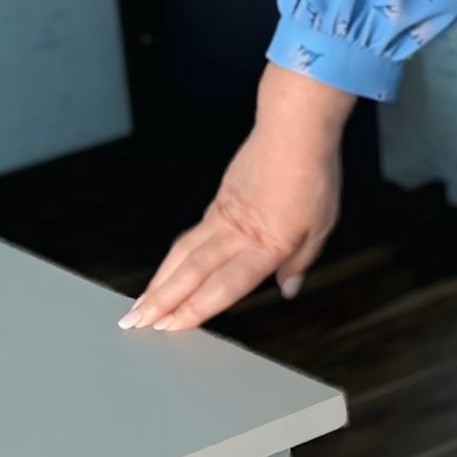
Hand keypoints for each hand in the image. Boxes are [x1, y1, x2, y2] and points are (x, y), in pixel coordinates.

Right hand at [121, 64, 353, 332]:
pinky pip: (191, 235)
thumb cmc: (314, 173)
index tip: (170, 328)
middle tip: (134, 324)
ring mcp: (222, 216)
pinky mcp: (218, 202)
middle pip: (191, 273)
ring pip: (182, 254)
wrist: (294, 128)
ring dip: (158, 282)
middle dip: (160, 302)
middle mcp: (236, 233)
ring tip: (139, 305)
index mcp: (265, 244)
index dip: (194, 310)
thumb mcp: (323, 223)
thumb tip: (288, 287)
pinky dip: (173, 257)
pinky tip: (168, 269)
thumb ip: (301, 259)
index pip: (223, 286)